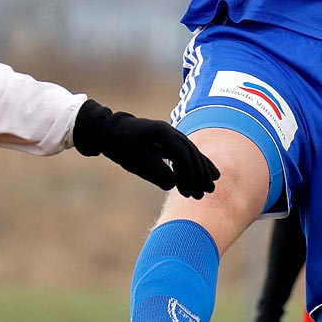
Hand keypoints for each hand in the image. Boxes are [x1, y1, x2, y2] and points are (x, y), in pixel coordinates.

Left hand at [73, 101, 220, 199]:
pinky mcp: (169, 141)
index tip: (192, 191)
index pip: (182, 155)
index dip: (189, 174)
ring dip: (201, 170)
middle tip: (208, 191)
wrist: (110, 130)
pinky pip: (186, 152)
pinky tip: (202, 174)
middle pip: (192, 153)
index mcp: (163, 133)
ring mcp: (171, 135)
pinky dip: (195, 164)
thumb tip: (173, 184)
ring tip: (211, 185)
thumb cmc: (121, 146)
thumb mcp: (136, 162)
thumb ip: (155, 172)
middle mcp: (171, 132)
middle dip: (200, 174)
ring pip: (192, 153)